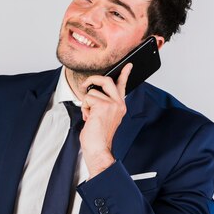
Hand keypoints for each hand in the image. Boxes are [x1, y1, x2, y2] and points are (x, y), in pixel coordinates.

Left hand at [79, 63, 132, 178]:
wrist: (98, 148)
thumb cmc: (98, 136)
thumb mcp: (102, 116)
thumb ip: (102, 103)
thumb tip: (92, 92)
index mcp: (120, 106)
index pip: (122, 86)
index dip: (125, 74)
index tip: (128, 65)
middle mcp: (119, 104)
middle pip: (106, 80)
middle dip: (93, 80)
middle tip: (85, 85)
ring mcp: (112, 104)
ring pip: (92, 92)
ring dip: (86, 104)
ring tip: (90, 116)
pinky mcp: (103, 106)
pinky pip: (88, 98)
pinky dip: (84, 108)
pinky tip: (89, 118)